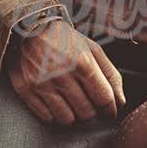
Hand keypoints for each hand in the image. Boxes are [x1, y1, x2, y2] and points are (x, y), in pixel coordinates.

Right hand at [6, 19, 125, 125]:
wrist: (28, 28)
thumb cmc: (65, 39)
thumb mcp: (92, 49)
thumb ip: (110, 74)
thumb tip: (121, 101)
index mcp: (82, 62)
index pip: (103, 98)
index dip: (110, 108)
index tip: (110, 111)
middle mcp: (62, 75)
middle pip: (87, 112)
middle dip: (91, 110)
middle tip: (88, 101)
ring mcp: (42, 84)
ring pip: (67, 119)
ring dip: (73, 114)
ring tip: (71, 101)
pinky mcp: (25, 89)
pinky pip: (47, 117)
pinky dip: (54, 114)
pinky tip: (55, 101)